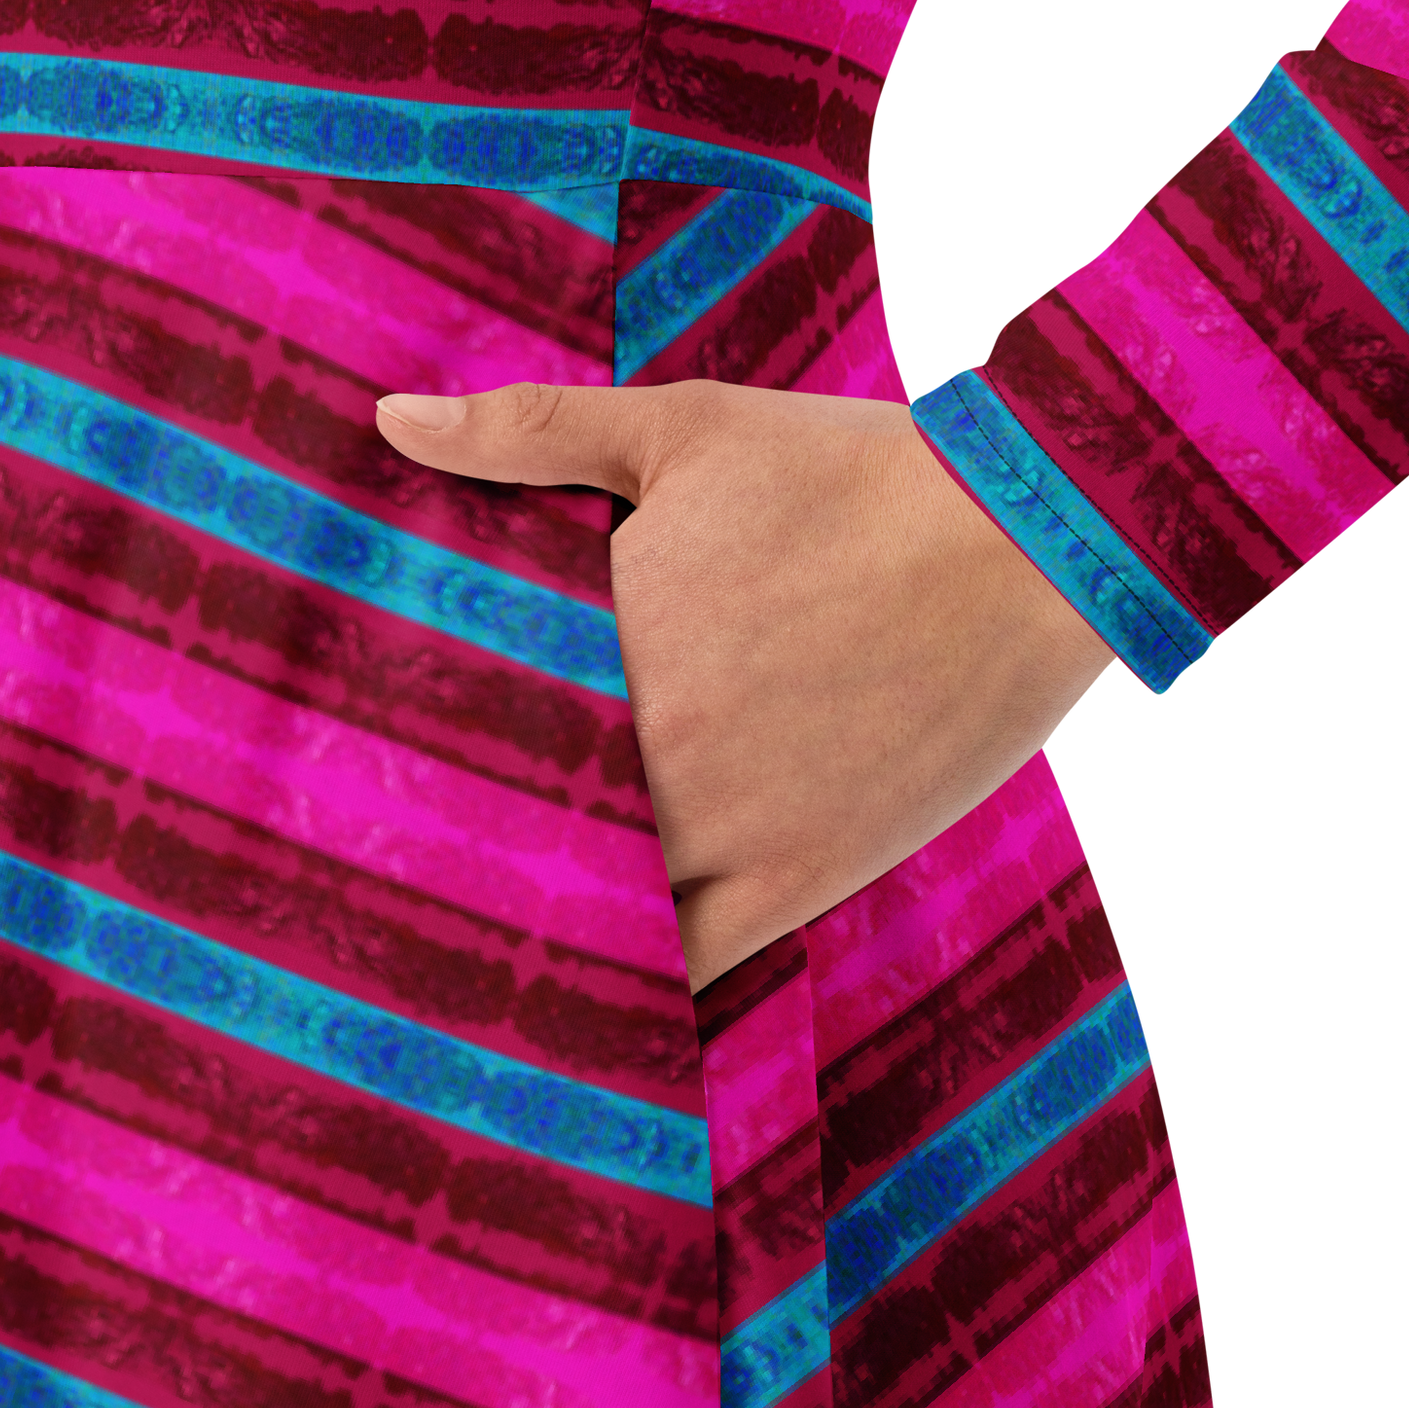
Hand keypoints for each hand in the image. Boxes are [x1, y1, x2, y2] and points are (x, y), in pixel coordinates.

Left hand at [376, 381, 1115, 991]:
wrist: (1025, 542)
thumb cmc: (856, 475)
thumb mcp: (686, 428)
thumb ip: (532, 432)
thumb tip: (392, 421)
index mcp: (601, 640)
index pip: (459, 727)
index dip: (415, 760)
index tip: (383, 777)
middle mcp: (645, 752)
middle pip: (515, 837)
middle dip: (474, 848)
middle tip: (434, 864)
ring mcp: (722, 829)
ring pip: (594, 912)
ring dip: (557, 918)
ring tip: (513, 930)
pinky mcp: (799, 877)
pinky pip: (693, 965)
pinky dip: (645, 982)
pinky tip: (611, 986)